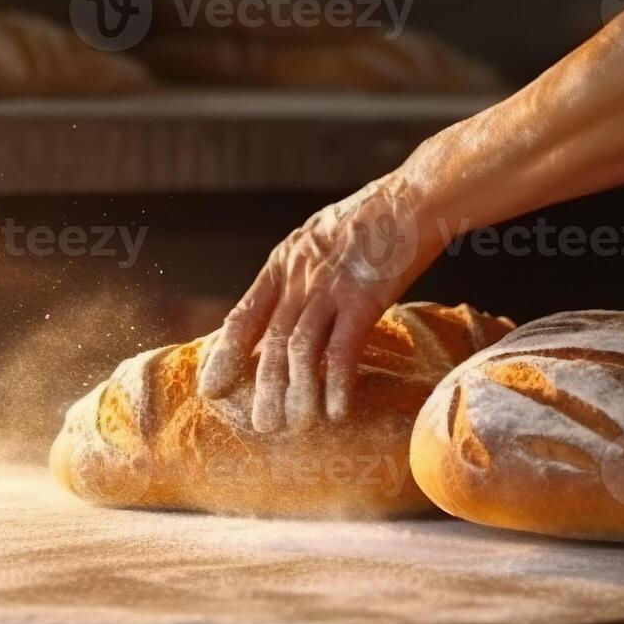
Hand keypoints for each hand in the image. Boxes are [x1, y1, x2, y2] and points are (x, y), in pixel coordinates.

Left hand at [197, 173, 439, 432]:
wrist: (412, 197)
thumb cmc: (373, 219)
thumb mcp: (317, 237)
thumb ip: (300, 272)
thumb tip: (289, 308)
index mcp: (284, 263)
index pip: (244, 315)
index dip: (225, 355)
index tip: (211, 387)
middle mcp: (300, 277)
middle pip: (272, 342)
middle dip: (264, 388)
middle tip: (262, 426)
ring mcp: (330, 287)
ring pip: (301, 351)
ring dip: (298, 394)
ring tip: (298, 425)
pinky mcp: (364, 297)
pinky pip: (342, 350)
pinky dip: (336, 384)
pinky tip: (336, 410)